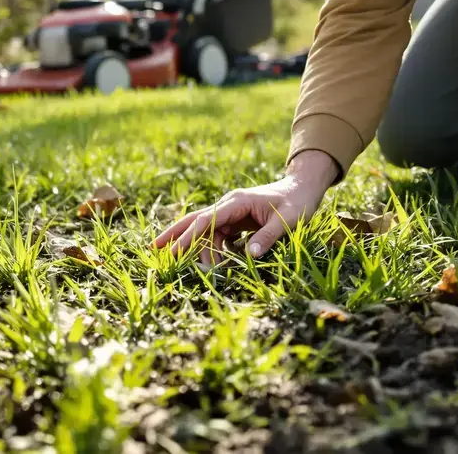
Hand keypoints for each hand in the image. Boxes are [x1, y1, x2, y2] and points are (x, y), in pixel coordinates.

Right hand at [152, 150, 337, 267]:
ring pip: (206, 231)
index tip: (173, 252)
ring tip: (200, 270)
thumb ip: (267, 237)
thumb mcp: (288, 220)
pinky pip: (219, 236)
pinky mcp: (238, 220)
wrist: (304, 188)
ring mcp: (232, 212)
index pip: (206, 220)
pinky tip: (215, 264)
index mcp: (237, 202)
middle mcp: (229, 205)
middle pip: (195, 220)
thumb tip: (249, 255)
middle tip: (153, 249)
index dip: (189, 237)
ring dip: (200, 250)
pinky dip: (214, 250)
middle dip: (174, 234)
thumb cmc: (298, 202)